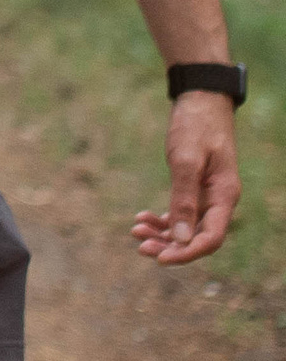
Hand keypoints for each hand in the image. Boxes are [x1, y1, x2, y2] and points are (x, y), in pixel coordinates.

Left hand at [131, 91, 239, 263]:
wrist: (199, 101)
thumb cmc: (195, 126)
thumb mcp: (186, 160)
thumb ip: (184, 200)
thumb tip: (181, 238)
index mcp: (224, 196)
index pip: (211, 238)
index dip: (187, 253)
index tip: (160, 259)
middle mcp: (218, 200)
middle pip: (197, 237)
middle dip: (170, 246)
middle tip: (139, 246)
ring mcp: (206, 194)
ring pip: (186, 227)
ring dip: (162, 234)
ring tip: (135, 231)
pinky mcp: (194, 187)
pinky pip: (180, 212)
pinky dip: (162, 218)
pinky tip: (141, 217)